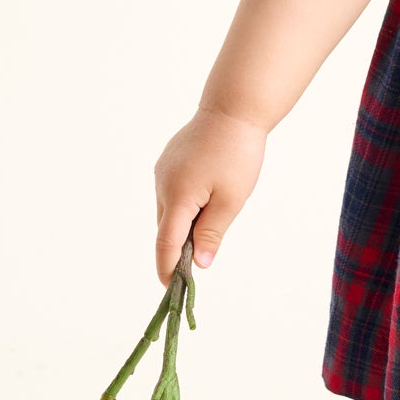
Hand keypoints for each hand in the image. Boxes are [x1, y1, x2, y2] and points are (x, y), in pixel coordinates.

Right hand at [153, 108, 265, 281]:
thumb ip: (212, 234)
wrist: (233, 110)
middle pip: (166, 229)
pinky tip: (204, 201)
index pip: (166, 244)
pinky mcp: (167, 163)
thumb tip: (200, 265)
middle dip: (178, 250)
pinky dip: (183, 207)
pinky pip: (171, 194)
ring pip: (169, 211)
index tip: (170, 290)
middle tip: (197, 269)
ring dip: (182, 226)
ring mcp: (162, 172)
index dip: (167, 269)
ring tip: (209, 227)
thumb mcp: (230, 201)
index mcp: (178, 197)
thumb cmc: (237, 155)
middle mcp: (163, 185)